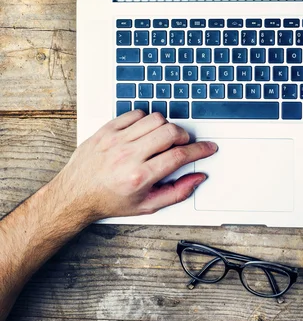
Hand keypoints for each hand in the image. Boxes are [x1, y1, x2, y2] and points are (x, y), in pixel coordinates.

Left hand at [50, 110, 216, 221]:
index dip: (199, 150)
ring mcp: (116, 140)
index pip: (179, 156)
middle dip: (184, 137)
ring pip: (155, 119)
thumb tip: (197, 178)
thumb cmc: (109, 200)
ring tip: (163, 139)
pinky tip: (145, 133)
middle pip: (170, 132)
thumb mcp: (147, 206)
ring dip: (166, 127)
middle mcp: (127, 156)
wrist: (75, 195)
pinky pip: (136, 114)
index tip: (208, 148)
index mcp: (139, 176)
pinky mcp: (107, 130)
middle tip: (183, 144)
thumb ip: (177, 192)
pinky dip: (146, 120)